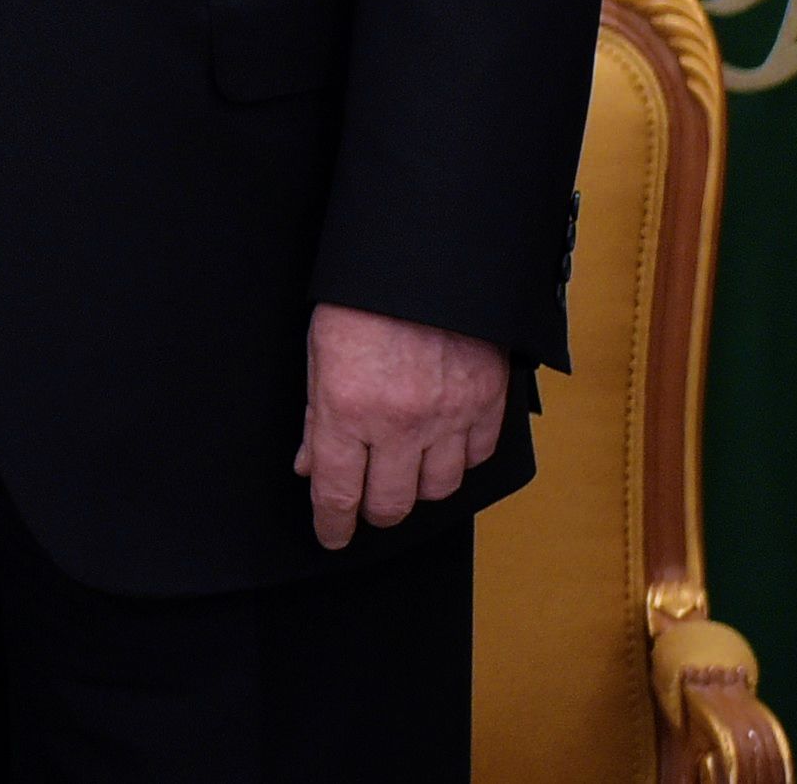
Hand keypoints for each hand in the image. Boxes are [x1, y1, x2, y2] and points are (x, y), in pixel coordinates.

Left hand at [293, 303, 507, 548]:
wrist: (426, 260)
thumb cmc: (362, 300)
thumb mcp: (319, 354)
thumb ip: (314, 416)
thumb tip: (309, 466)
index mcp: (346, 410)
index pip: (337, 492)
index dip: (332, 524)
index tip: (331, 536)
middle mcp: (399, 424)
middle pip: (390, 504)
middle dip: (374, 512)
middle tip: (367, 506)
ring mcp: (449, 417)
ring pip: (437, 490)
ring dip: (417, 489)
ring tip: (404, 474)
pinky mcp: (488, 404)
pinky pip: (477, 458)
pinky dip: (460, 461)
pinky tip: (443, 448)